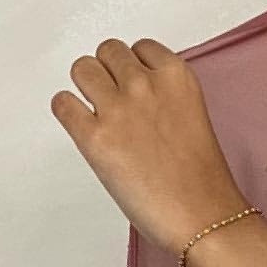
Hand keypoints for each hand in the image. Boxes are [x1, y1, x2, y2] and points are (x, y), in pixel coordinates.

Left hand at [51, 37, 248, 258]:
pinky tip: (83, 128)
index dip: (134, 67)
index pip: (141, 48)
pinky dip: (68, 112)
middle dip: (108, 73)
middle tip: (113, 100)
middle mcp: (146, 85)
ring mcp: (118, 109)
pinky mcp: (94, 137)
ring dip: (86, 87)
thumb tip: (135, 100)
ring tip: (97, 113)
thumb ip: (165, 100)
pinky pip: (62, 103)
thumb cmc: (204, 182)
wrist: (204, 218)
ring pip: (82, 69)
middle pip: (108, 51)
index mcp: (178, 78)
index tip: (134, 85)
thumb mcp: (193, 120)